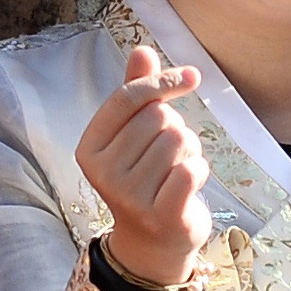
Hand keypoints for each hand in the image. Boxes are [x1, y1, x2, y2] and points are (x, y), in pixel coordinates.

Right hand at [75, 45, 211, 286]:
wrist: (154, 241)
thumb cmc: (146, 177)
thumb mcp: (135, 134)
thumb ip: (137, 92)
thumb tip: (142, 49)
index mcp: (90, 148)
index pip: (126, 97)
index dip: (161, 81)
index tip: (191, 75)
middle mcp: (104, 173)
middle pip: (159, 118)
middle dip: (176, 128)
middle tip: (170, 155)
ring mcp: (130, 197)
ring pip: (180, 140)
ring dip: (190, 151)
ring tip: (176, 171)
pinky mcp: (162, 214)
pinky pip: (192, 170)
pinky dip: (200, 170)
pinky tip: (189, 185)